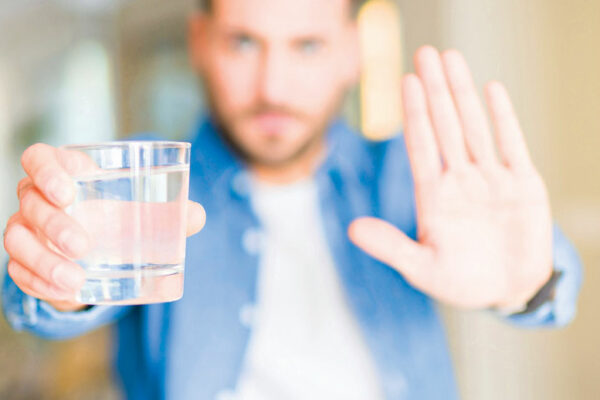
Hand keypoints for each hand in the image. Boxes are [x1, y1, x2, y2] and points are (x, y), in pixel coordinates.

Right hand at [3, 143, 205, 311]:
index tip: (67, 192)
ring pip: (16, 239)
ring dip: (44, 261)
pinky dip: (40, 283)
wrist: (96, 251)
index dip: (46, 171)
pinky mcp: (24, 259)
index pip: (38, 159)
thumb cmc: (116, 217)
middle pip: (31, 202)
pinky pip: (19, 270)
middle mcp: (37, 198)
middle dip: (53, 224)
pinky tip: (66, 293)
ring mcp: (26, 229)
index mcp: (63, 173)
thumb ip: (167, 211)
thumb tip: (196, 215)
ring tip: (76, 280)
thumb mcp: (138, 211)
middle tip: (83, 245)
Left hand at [348, 46, 552, 309]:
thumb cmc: (462, 281)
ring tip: (451, 58)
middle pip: (445, 126)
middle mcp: (460, 181)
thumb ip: (391, 248)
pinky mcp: (524, 184)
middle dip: (436, 90)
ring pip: (474, 127)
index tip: (406, 81)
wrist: (508, 291)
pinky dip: (504, 119)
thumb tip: (352, 229)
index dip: (414, 114)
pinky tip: (492, 90)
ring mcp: (491, 179)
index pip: (421, 147)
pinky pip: (513, 145)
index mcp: (434, 198)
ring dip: (463, 93)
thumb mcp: (423, 269)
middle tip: (425, 52)